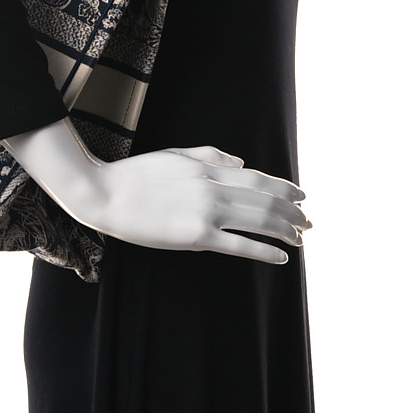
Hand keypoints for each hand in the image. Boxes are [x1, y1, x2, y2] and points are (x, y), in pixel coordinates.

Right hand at [85, 144, 308, 263]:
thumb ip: (210, 156)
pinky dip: (264, 251)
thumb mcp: (175, 154)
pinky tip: (280, 258)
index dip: (284, 187)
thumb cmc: (136, 175)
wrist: (104, 194)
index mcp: (208, 170)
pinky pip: (239, 245)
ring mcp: (205, 213)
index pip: (258, 178)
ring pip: (258, 222)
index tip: (301, 196)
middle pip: (265, 200)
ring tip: (299, 239)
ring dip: (284, 231)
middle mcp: (213, 189)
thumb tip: (241, 162)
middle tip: (308, 223)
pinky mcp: (195, 237)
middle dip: (291, 212)